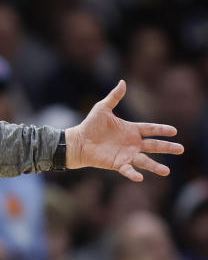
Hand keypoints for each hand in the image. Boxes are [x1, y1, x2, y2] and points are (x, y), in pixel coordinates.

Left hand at [65, 80, 183, 180]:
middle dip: (167, 147)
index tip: (174, 131)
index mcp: (131, 130)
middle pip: (154, 145)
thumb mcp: (102, 108)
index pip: (150, 129)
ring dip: (155, 166)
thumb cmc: (90, 125)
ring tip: (167, 171)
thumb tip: (122, 82)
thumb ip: (114, 97)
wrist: (78, 141)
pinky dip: (133, 174)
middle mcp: (132, 143)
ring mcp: (126, 154)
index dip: (162, 130)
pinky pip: (127, 170)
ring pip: (144, 161)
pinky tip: (140, 177)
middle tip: (181, 149)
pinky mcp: (117, 164)